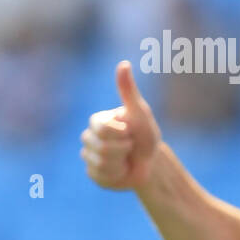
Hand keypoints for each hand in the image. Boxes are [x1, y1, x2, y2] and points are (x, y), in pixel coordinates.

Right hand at [80, 60, 162, 189]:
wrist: (151, 163)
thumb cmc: (146, 135)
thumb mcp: (140, 113)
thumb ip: (128, 91)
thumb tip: (123, 64)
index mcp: (98, 121)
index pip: (102, 129)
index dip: (121, 133)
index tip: (129, 132)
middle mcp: (88, 137)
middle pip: (101, 146)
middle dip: (123, 148)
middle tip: (130, 146)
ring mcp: (89, 156)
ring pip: (101, 162)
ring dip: (121, 162)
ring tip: (126, 158)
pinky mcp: (93, 173)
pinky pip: (102, 175)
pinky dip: (117, 174)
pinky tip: (121, 170)